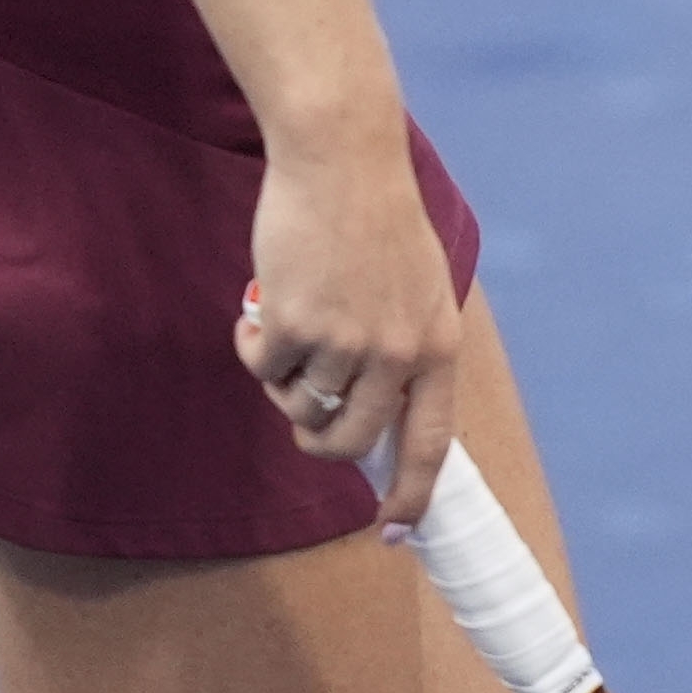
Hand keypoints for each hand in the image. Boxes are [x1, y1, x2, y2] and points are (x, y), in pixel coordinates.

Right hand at [234, 139, 462, 526]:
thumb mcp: (420, 288)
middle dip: (316, 441)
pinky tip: (261, 307)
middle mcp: (397, 351)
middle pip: (349, 442)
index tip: (395, 531)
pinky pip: (262, 368)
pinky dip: (253, 345)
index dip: (412, 495)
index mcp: (438, 344)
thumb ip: (404, 350)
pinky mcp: (293, 323)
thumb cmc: (378, 221)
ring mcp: (344, 341)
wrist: (341, 161)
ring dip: (283, 381)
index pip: (430, 443)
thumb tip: (377, 417)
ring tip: (288, 330)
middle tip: (301, 420)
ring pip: (298, 405)